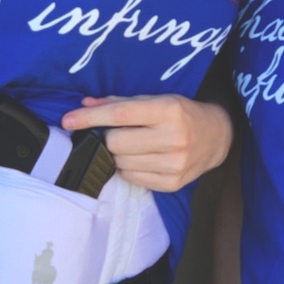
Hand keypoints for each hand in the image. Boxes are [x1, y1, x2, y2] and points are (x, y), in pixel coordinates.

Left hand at [61, 94, 232, 190]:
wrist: (216, 136)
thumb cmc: (181, 114)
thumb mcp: (156, 100)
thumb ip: (119, 102)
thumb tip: (84, 104)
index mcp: (169, 111)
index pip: (120, 114)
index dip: (90, 118)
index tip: (68, 120)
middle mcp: (174, 138)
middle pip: (116, 142)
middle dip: (108, 138)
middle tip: (116, 133)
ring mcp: (174, 164)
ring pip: (121, 162)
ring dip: (118, 154)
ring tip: (132, 146)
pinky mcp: (172, 183)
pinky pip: (132, 178)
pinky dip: (128, 168)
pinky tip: (141, 159)